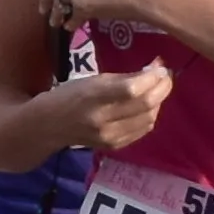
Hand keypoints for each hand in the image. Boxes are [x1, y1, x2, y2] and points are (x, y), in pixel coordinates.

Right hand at [53, 61, 177, 153]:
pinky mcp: (114, 146)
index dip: (153, 77)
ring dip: (158, 102)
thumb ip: (124, 77)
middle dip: (163, 88)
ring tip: (156, 90)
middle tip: (165, 77)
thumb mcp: (93, 79)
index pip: (132, 89)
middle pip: (146, 105)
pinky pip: (143, 129)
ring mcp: (110, 136)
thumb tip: (154, 70)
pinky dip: (150, 115)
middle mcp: (103, 119)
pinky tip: (146, 106)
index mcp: (93, 96)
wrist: (49, 126)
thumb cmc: (69, 95)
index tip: (160, 67)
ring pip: (149, 118)